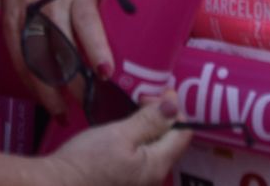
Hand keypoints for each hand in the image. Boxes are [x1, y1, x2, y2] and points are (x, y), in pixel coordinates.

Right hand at [0, 0, 112, 115]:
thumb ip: (106, 6)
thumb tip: (141, 36)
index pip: (87, 22)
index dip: (96, 47)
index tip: (105, 72)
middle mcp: (52, 6)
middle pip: (63, 49)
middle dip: (76, 82)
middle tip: (92, 105)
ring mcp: (29, 19)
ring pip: (40, 61)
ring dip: (52, 92)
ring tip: (65, 114)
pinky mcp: (12, 29)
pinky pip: (22, 62)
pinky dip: (33, 86)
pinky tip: (46, 102)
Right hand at [46, 91, 188, 185]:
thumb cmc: (86, 161)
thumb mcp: (119, 134)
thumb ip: (149, 121)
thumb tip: (174, 107)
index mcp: (157, 166)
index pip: (182, 133)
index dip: (173, 109)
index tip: (153, 93)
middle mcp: (153, 179)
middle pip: (170, 142)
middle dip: (161, 117)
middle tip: (140, 99)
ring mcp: (138, 183)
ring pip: (154, 149)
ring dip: (148, 128)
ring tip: (131, 111)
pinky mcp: (123, 183)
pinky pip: (140, 159)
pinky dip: (137, 141)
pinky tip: (121, 133)